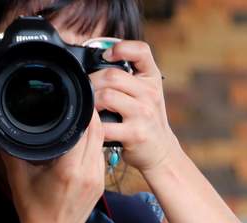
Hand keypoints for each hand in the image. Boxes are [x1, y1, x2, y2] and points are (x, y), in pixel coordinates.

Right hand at [0, 111, 105, 222]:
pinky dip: (94, 145)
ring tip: (81, 118)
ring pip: (102, 143)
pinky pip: (101, 156)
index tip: (73, 98)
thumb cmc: (32, 210)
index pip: (84, 129)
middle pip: (97, 132)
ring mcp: (97, 180)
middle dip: (90, 114)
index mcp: (68, 170)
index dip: (82, 110)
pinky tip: (83, 141)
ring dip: (94, 129)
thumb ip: (11, 149)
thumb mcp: (17, 176)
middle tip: (78, 102)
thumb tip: (3, 128)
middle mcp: (88, 173)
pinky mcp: (101, 185)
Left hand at [89, 40, 181, 174]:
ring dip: (91, 103)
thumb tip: (97, 62)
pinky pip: (105, 126)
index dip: (121, 48)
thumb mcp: (147, 92)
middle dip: (92, 81)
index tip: (106, 55)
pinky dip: (94, 126)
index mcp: (151, 79)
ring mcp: (143, 113)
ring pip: (106, 96)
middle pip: (112, 75)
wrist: (161, 151)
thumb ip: (129, 77)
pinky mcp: (135, 134)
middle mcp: (150, 93)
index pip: (141, 51)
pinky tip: (93, 126)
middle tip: (85, 90)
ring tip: (89, 108)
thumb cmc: (147, 120)